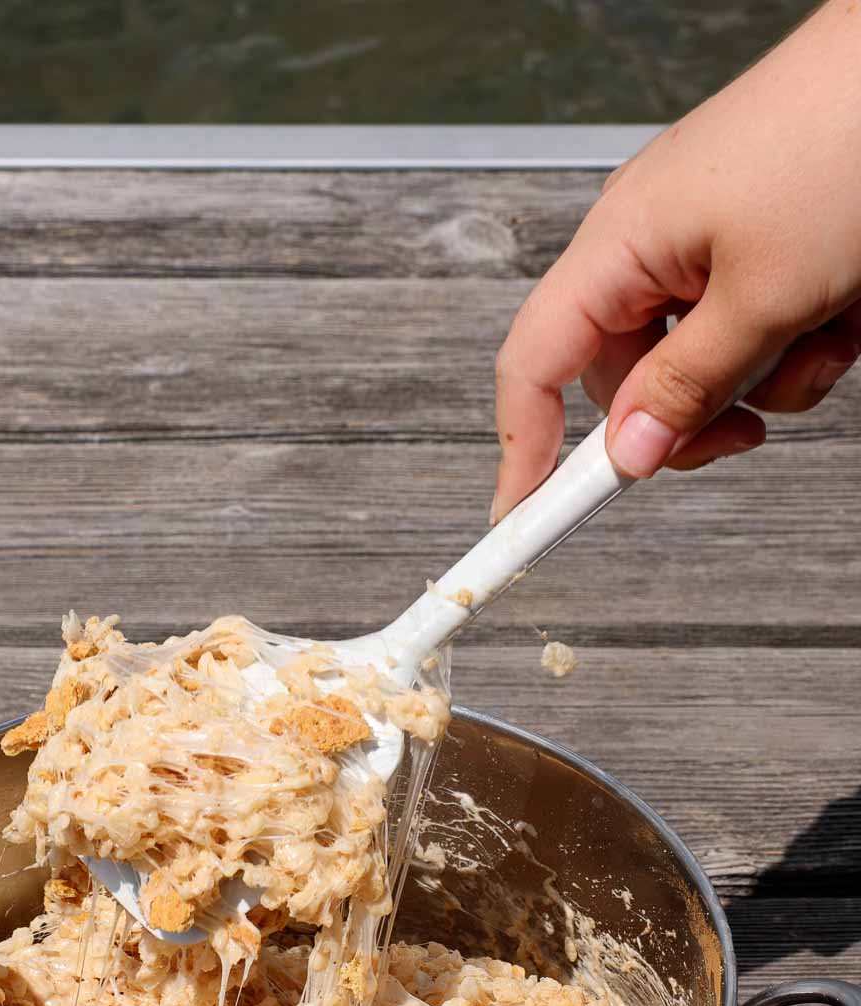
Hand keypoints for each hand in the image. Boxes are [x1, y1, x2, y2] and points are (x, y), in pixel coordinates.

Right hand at [492, 0, 860, 521]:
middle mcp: (651, 243)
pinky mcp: (764, 243)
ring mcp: (710, 242)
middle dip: (688, 420)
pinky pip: (758, 331)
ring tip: (828, 334)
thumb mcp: (765, 296)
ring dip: (767, 379)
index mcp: (620, 244)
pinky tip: (846, 312)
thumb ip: (689, 388)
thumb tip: (627, 457)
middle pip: (627, 379)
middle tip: (742, 439)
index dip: (522, 450)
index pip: (533, 366)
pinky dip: (801, 342)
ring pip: (705, 365)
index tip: (520, 523)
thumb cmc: (844, 140)